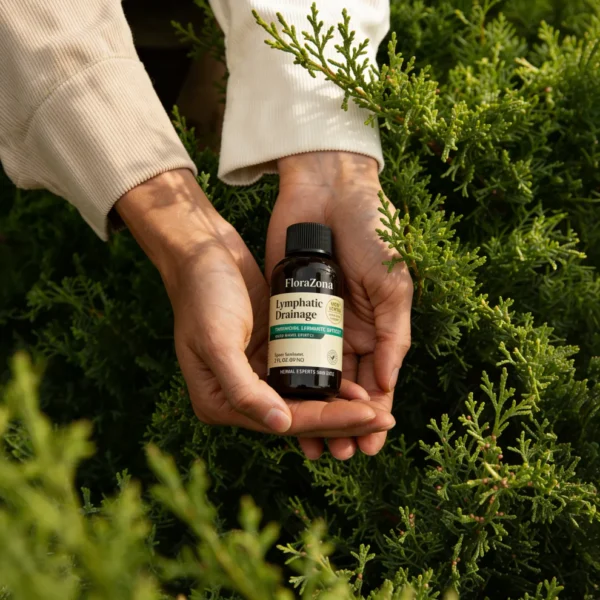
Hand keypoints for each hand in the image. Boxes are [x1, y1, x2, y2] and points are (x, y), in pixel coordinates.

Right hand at [116, 169, 396, 440]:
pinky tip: (355, 383)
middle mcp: (239, 393)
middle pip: (300, 415)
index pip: (287, 421)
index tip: (370, 418)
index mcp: (220, 402)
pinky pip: (304, 372)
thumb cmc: (202, 293)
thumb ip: (244, 389)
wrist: (202, 250)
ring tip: (378, 409)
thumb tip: (282, 426)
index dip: (330, 422)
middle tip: (386, 421)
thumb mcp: (216, 341)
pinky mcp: (269, 350)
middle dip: (343, 420)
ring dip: (339, 405)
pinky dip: (328, 379)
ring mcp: (256, 372)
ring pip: (305, 398)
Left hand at [267, 153, 412, 459]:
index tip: (371, 443)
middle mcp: (349, 329)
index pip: (379, 380)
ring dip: (318, 410)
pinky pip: (289, 351)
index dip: (375, 412)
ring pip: (318, 378)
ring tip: (314, 445)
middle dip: (345, 421)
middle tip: (341, 454)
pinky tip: (286, 406)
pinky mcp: (288, 308)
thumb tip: (388, 382)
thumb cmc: (371, 230)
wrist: (328, 188)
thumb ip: (394, 332)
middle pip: (347, 387)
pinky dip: (291, 381)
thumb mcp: (393, 281)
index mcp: (379, 324)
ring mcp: (317, 321)